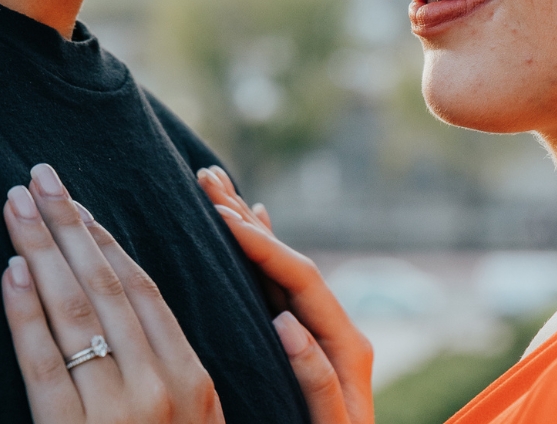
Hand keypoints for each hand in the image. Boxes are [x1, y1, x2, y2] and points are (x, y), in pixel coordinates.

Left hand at [1, 163, 223, 423]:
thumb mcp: (195, 422)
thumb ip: (179, 375)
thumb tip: (149, 315)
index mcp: (193, 377)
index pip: (144, 290)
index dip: (106, 242)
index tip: (77, 203)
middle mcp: (158, 385)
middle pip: (106, 286)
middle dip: (68, 225)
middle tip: (40, 176)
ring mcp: (116, 412)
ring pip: (74, 313)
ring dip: (40, 249)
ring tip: (15, 205)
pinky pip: (43, 364)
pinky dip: (25, 313)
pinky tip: (11, 271)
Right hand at [197, 166, 373, 423]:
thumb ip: (317, 377)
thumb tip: (286, 321)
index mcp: (346, 343)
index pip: (300, 279)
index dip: (262, 246)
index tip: (225, 216)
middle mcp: (334, 329)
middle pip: (287, 261)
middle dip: (247, 220)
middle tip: (210, 179)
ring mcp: (318, 333)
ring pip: (279, 270)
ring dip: (249, 229)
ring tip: (220, 189)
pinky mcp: (303, 343)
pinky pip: (279, 288)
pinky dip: (264, 254)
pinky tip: (256, 226)